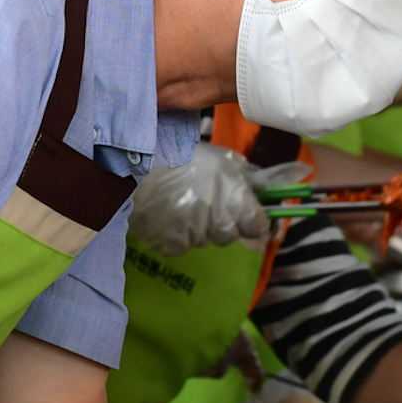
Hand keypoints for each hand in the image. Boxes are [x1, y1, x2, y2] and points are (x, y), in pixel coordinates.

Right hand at [127, 144, 266, 256]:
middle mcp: (220, 221)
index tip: (245, 215)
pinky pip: (182, 246)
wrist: (138, 165)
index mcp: (236, 199)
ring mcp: (196, 236)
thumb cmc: (184, 156)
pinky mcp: (173, 246)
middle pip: (231, 236)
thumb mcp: (222, 157)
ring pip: (205, 240)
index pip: (258, 226)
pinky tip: (167, 217)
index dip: (252, 221)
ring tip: (180, 205)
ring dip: (198, 228)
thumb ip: (246, 175)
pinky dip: (177, 236)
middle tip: (206, 204)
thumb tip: (263, 188)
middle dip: (223, 224)